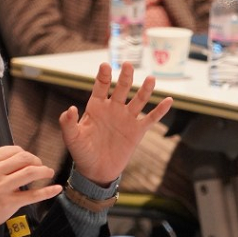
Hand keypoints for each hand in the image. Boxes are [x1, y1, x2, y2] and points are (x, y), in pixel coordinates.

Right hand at [0, 145, 61, 236]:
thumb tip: (22, 159)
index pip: (13, 149)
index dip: (26, 153)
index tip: (30, 160)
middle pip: (24, 157)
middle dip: (37, 160)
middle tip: (41, 166)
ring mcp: (1, 188)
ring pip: (31, 172)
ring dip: (44, 171)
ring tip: (49, 173)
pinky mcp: (9, 203)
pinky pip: (34, 195)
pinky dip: (48, 191)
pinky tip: (56, 189)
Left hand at [60, 62, 172, 185]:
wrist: (96, 171)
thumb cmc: (82, 153)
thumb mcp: (72, 138)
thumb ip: (68, 123)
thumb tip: (70, 109)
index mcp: (96, 107)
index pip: (101, 87)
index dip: (103, 76)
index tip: (105, 66)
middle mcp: (113, 108)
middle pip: (122, 88)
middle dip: (125, 77)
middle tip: (128, 65)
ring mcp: (127, 118)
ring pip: (138, 100)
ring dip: (145, 90)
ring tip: (151, 79)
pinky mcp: (137, 131)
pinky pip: (150, 118)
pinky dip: (160, 110)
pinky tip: (168, 100)